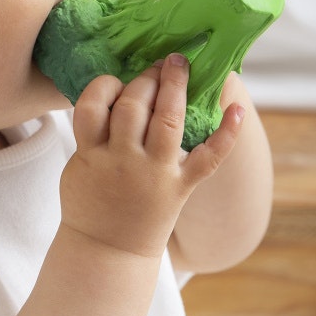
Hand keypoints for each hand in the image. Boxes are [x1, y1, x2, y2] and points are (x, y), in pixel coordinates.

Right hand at [60, 54, 243, 257]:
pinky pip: (208, 158)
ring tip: (179, 65)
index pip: (93, 104)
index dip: (105, 85)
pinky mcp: (180, 188)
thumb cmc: (89, 201)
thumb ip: (93, 132)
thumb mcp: (78, 164)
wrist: (107, 250)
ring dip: (175, 87)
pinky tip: (236, 110)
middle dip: (146, 78)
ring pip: (167, 121)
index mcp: (92, 154)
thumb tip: (115, 93)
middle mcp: (124, 160)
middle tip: (155, 65)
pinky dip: (226, 134)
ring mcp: (154, 174)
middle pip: (134, 106)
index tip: (114, 82)